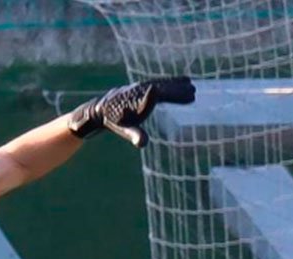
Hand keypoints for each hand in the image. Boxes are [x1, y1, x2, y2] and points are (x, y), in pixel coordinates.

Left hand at [67, 77, 195, 147]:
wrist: (98, 109)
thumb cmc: (112, 121)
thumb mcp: (123, 129)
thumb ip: (134, 134)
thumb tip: (142, 143)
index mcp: (141, 96)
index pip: (163, 94)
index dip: (176, 95)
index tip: (191, 95)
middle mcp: (141, 88)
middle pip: (164, 87)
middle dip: (178, 90)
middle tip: (194, 92)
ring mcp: (141, 86)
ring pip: (161, 83)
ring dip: (175, 84)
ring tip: (190, 84)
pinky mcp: (140, 87)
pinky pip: (156, 83)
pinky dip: (167, 82)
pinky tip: (175, 83)